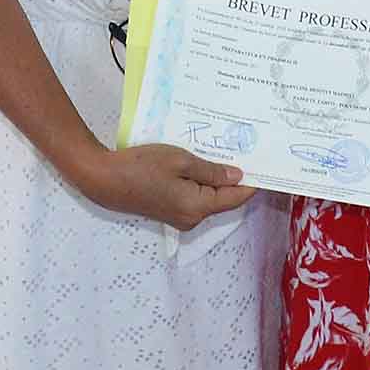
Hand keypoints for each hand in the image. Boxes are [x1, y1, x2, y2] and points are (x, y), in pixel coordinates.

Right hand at [73, 143, 251, 230]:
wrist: (103, 179)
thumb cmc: (140, 166)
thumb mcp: (180, 161)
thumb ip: (211, 171)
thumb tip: (238, 178)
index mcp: (198, 206)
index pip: (236, 197)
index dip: (253, 182)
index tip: (267, 166)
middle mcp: (192, 218)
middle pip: (224, 199)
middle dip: (235, 178)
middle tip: (246, 152)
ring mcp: (180, 217)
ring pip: (209, 198)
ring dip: (216, 179)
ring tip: (223, 153)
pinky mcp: (169, 211)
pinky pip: (194, 197)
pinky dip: (201, 183)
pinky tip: (200, 164)